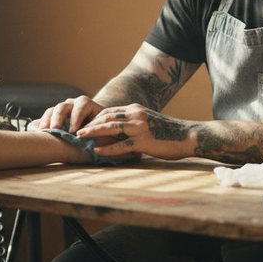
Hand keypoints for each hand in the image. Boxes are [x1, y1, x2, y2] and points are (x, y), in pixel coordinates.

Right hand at [35, 95, 105, 132]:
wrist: (93, 126)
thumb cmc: (100, 128)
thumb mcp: (103, 128)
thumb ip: (100, 131)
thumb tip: (97, 141)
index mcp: (85, 104)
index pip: (80, 108)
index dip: (76, 119)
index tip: (73, 132)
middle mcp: (71, 104)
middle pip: (62, 107)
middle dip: (58, 118)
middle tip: (55, 129)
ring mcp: (60, 110)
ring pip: (51, 111)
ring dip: (46, 121)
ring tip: (43, 132)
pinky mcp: (52, 118)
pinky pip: (44, 119)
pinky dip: (39, 125)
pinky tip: (36, 132)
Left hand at [75, 104, 192, 160]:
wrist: (188, 136)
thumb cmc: (168, 133)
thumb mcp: (148, 122)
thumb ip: (133, 124)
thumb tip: (118, 132)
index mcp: (136, 110)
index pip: (109, 111)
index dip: (94, 118)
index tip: (82, 124)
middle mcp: (136, 115)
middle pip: (106, 117)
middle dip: (89, 123)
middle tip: (74, 130)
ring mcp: (140, 127)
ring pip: (111, 127)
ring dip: (93, 132)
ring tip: (80, 137)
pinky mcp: (144, 141)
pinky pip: (122, 145)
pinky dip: (108, 148)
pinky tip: (98, 151)